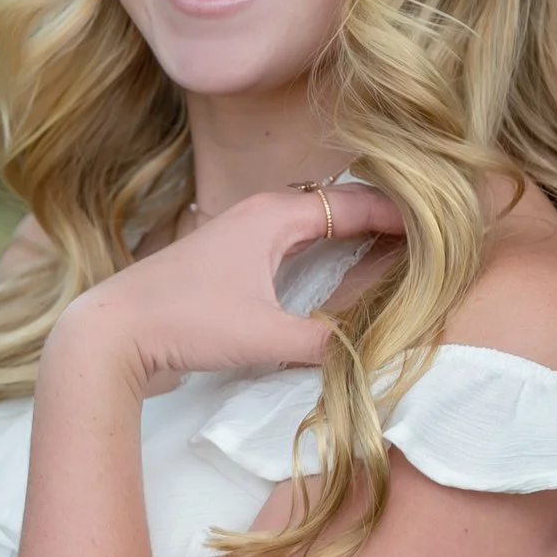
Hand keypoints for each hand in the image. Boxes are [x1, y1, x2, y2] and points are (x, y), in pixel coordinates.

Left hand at [52, 183, 406, 395]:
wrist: (111, 333)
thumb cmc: (182, 323)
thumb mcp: (262, 336)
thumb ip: (324, 342)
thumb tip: (372, 353)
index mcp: (273, 215)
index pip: (355, 204)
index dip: (403, 215)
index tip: (446, 227)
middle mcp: (260, 215)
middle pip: (338, 208)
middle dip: (384, 221)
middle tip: (432, 240)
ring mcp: (241, 237)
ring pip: (313, 228)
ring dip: (353, 238)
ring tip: (399, 256)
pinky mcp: (228, 264)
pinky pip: (293, 248)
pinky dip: (324, 256)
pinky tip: (339, 281)